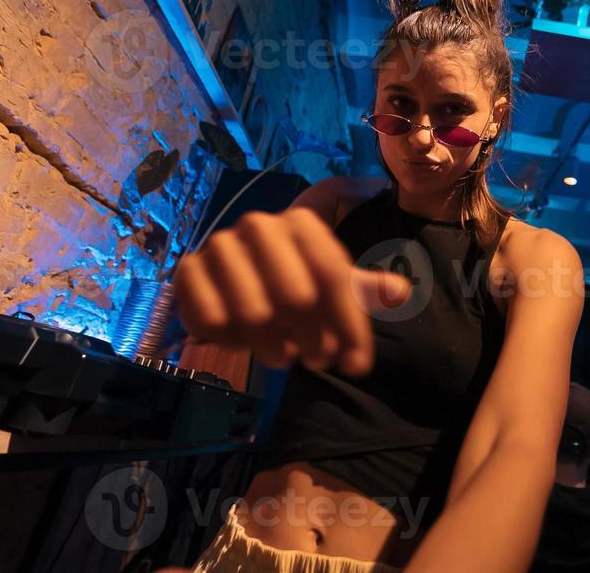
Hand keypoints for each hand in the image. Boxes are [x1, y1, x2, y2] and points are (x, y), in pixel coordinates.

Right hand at [174, 206, 410, 375]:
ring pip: (254, 314)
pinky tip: (243, 343)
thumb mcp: (334, 284)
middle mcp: (259, 225)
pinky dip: (231, 343)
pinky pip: (212, 321)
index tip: (357, 364)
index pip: (333, 277)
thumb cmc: (297, 280)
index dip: (349, 326)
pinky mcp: (189, 270)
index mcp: (302, 223)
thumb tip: (400, 291)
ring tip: (283, 355)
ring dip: (273, 348)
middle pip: (297, 297)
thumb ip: (363, 289)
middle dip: (312, 341)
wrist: (239, 272)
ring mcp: (220, 245)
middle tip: (315, 360)